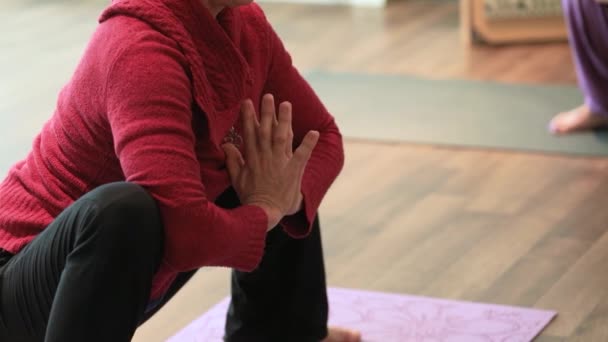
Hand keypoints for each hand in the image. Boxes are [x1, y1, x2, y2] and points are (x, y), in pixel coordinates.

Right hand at [223, 94, 318, 229]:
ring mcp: (279, 163)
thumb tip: (226, 145)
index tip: (247, 102)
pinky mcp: (293, 171)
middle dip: (266, 112)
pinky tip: (314, 132)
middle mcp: (265, 157)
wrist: (264, 212)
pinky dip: (308, 144)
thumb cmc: (251, 197)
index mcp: (252, 158)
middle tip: (268, 96)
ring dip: (284, 120)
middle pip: (266, 130)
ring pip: (281, 137)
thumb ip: (233, 160)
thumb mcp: (237, 178)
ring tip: (286, 104)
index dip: (248, 116)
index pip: (250, 133)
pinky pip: (302, 155)